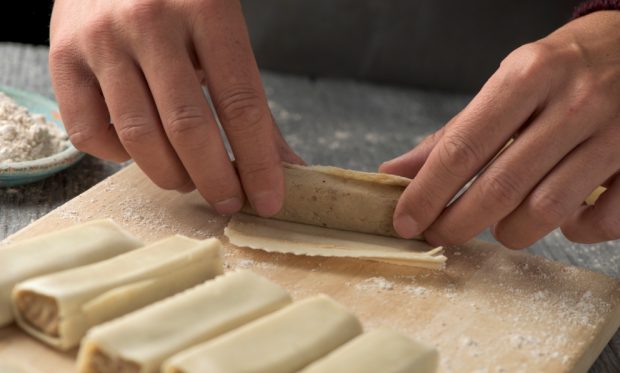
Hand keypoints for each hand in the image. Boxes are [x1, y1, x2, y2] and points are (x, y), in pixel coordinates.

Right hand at [49, 0, 302, 215]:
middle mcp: (150, 21)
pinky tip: (139, 149)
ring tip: (188, 179)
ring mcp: (101, 39)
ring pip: (138, 136)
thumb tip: (286, 164)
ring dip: (170, 175)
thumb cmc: (179, 1)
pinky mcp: (62, 56)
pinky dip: (118, 156)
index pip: (241, 104)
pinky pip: (89, 132)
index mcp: (207, 9)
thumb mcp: (223, 33)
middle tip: (228, 202)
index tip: (269, 200)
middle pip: (188, 127)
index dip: (258, 163)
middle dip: (215, 180)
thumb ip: (251, 99)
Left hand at [380, 11, 619, 247]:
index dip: (426, 193)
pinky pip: (600, 222)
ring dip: (511, 231)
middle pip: (500, 188)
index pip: (462, 148)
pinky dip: (573, 232)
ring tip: (500, 223)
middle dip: (457, 224)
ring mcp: (615, 134)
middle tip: (440, 234)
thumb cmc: (562, 69)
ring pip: (547, 211)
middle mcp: (573, 103)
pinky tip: (561, 218)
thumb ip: (455, 132)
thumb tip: (396, 171)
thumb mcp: (507, 83)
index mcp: (528, 76)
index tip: (405, 221)